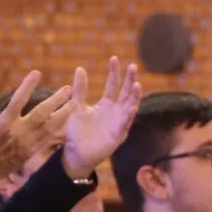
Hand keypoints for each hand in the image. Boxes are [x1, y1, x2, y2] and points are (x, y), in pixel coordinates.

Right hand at [0, 72, 74, 196]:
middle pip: (41, 113)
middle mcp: (18, 132)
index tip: (37, 73)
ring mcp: (27, 142)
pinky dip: (59, 127)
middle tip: (68, 89)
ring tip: (75, 102)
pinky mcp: (31, 149)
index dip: (28, 86)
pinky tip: (68, 118)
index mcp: (4, 123)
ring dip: (63, 113)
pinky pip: (48, 137)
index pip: (18, 101)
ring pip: (49, 125)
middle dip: (55, 100)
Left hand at [62, 58, 141, 178]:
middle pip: (125, 92)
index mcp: (106, 104)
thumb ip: (79, 90)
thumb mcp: (76, 107)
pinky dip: (128, 116)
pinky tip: (131, 108)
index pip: (113, 84)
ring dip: (134, 96)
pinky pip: (124, 125)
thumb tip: (80, 68)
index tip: (114, 58)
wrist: (75, 153)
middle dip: (129, 80)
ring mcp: (118, 122)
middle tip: (132, 66)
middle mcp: (115, 111)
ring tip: (136, 84)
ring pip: (129, 106)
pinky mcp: (117, 135)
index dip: (114, 72)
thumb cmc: (77, 131)